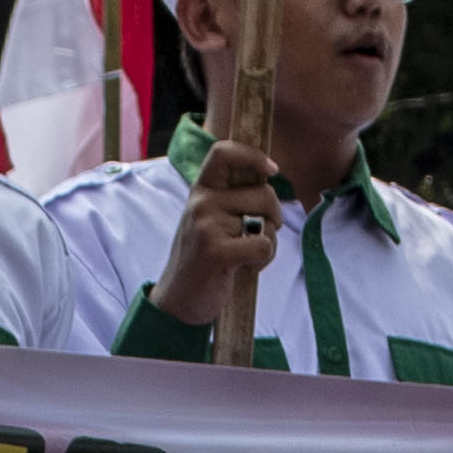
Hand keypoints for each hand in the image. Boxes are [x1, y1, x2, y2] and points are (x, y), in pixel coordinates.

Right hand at [151, 133, 285, 330]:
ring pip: (268, 221)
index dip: (253, 156)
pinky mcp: (216, 251)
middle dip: (274, 216)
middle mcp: (201, 201)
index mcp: (200, 189)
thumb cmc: (204, 258)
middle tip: (255, 235)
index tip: (272, 170)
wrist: (178, 300)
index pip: (223, 152)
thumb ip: (233, 195)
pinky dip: (264, 261)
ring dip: (268, 241)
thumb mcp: (210, 218)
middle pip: (264, 193)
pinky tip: (244, 267)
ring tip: (245, 254)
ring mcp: (206, 225)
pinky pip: (265, 246)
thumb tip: (268, 172)